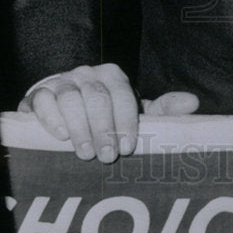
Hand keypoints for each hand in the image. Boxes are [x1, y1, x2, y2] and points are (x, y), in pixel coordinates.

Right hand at [18, 63, 198, 161]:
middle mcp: (88, 74)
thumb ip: (162, 110)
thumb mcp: (134, 112)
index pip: (123, 96)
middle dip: (104, 129)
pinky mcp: (39, 93)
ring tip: (85, 154)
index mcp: (114, 76)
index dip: (126, 122)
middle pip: (97, 98)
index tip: (128, 147)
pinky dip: (51, 118)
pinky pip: (43, 101)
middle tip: (107, 157)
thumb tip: (193, 103)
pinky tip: (61, 136)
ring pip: (71, 99)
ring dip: (80, 127)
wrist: (63, 107)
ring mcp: (62, 82)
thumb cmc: (105, 113)